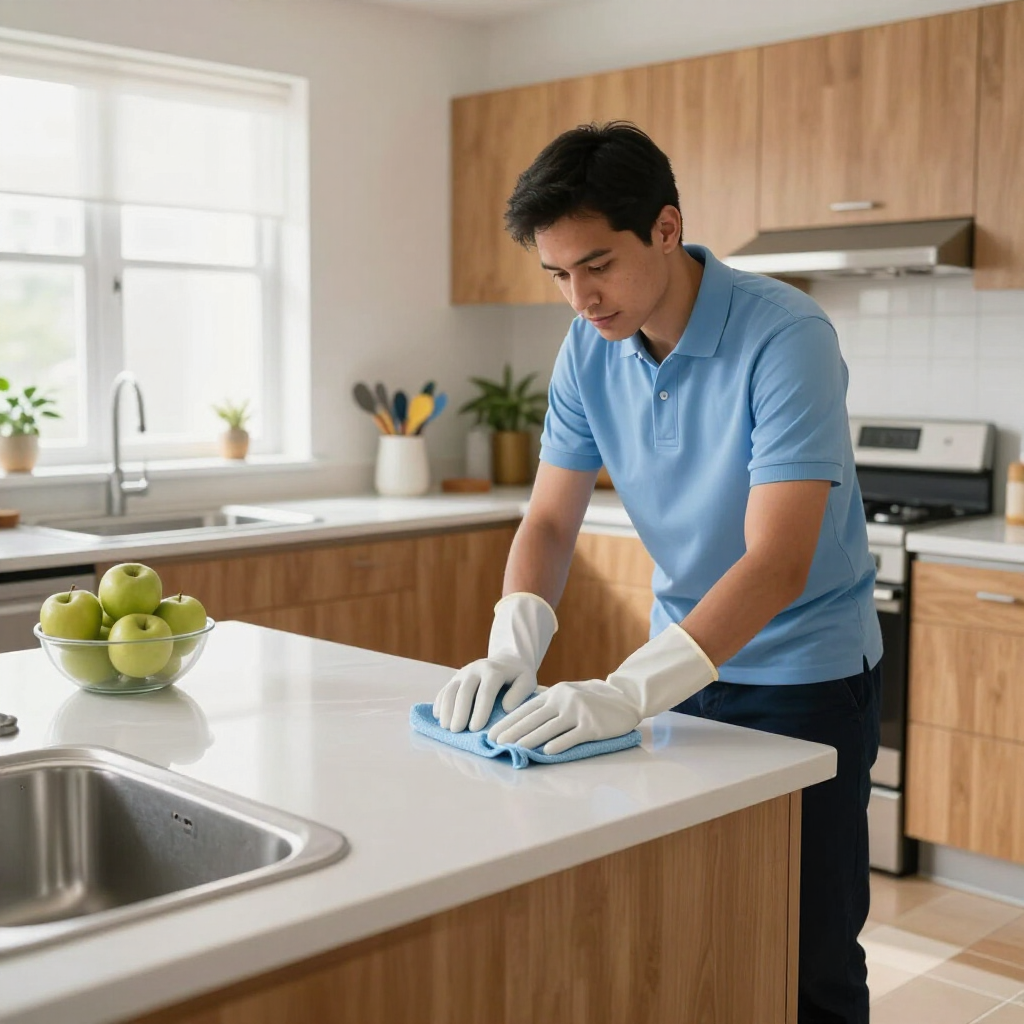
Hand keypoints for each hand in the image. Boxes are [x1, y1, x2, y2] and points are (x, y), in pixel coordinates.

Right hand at [433, 653, 536, 732]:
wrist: (507, 659)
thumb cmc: (518, 675)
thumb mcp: (527, 680)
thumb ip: (519, 693)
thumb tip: (505, 708)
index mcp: (494, 670)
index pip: (485, 691)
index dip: (480, 710)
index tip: (475, 728)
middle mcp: (476, 669)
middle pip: (464, 691)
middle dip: (459, 711)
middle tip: (457, 731)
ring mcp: (463, 673)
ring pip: (450, 690)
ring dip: (446, 709)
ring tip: (446, 727)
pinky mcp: (455, 678)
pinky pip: (444, 690)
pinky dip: (439, 703)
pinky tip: (438, 717)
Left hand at [488, 679, 638, 754]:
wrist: (625, 698)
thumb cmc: (593, 699)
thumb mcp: (568, 694)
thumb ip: (549, 705)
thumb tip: (522, 720)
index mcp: (555, 693)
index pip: (526, 709)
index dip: (508, 722)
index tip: (492, 734)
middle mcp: (563, 700)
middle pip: (533, 719)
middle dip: (512, 733)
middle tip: (495, 744)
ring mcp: (578, 712)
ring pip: (549, 729)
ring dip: (529, 741)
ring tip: (514, 750)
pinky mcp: (592, 725)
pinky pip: (572, 737)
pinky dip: (559, 745)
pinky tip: (547, 753)